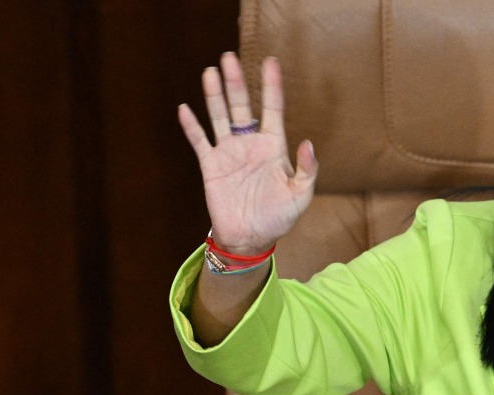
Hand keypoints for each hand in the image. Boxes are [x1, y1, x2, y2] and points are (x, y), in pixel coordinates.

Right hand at [178, 53, 316, 254]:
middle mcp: (250, 144)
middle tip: (229, 57)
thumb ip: (307, 170)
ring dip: (215, 95)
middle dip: (236, 82)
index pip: (273, 109)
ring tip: (211, 71)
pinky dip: (192, 126)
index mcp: (273, 147)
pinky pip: (200, 141)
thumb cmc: (279, 217)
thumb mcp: (300, 196)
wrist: (251, 239)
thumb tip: (309, 143)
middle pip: (242, 106)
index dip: (272, 86)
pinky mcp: (211, 166)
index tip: (270, 62)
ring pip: (220, 116)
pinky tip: (184, 109)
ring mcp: (229, 153)